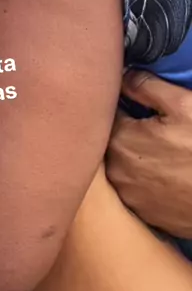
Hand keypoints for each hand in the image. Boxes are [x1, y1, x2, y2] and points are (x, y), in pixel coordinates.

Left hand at [107, 71, 191, 236]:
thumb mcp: (182, 105)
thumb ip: (145, 86)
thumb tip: (123, 76)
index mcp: (120, 140)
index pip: (107, 114)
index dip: (123, 106)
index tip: (138, 105)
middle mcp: (115, 170)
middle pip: (113, 140)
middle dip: (127, 131)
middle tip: (153, 128)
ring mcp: (129, 195)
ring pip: (122, 164)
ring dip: (134, 156)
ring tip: (161, 151)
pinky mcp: (143, 214)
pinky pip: (135, 187)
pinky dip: (144, 179)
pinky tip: (165, 173)